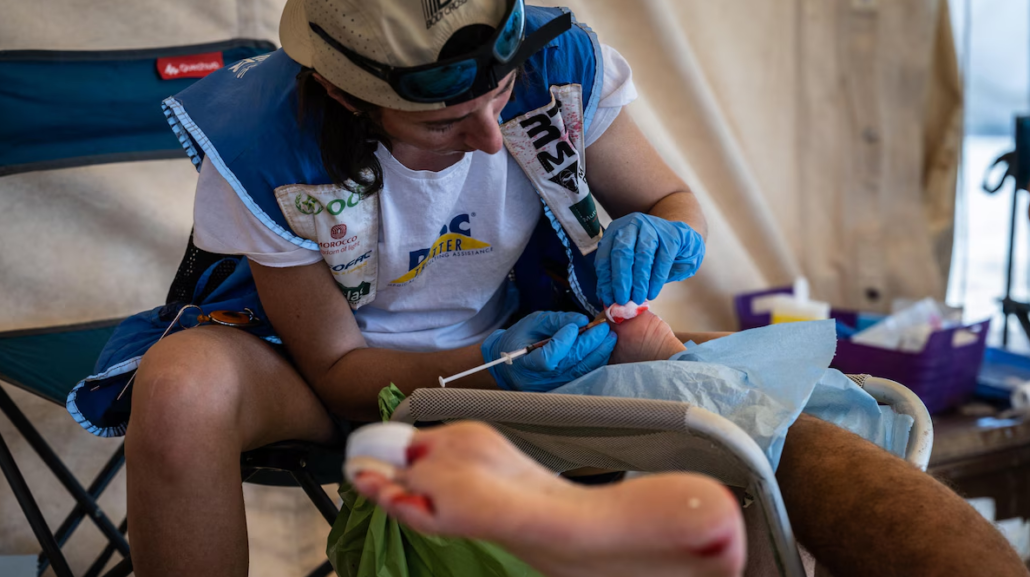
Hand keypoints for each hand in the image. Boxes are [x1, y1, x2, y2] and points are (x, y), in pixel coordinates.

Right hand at [481, 311, 615, 391]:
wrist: (508, 363)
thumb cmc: (519, 340)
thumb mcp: (531, 323)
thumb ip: (555, 320)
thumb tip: (581, 320)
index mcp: (525, 364)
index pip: (548, 358)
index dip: (564, 342)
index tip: (576, 326)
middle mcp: (540, 380)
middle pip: (570, 364)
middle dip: (590, 344)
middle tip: (604, 328)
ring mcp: (553, 387)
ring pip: (581, 371)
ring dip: (598, 353)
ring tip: (609, 337)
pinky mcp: (563, 388)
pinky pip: (583, 375)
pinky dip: (595, 361)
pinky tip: (603, 349)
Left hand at [595, 213, 704, 305]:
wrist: (678, 236)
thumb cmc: (648, 251)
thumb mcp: (629, 258)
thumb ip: (617, 274)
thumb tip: (607, 298)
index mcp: (616, 231)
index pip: (604, 256)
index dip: (605, 280)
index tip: (608, 299)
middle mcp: (632, 225)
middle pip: (622, 254)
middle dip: (621, 280)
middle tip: (622, 300)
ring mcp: (652, 229)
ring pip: (642, 257)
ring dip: (639, 282)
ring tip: (638, 299)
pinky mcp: (671, 237)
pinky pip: (662, 261)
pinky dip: (656, 280)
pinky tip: (652, 293)